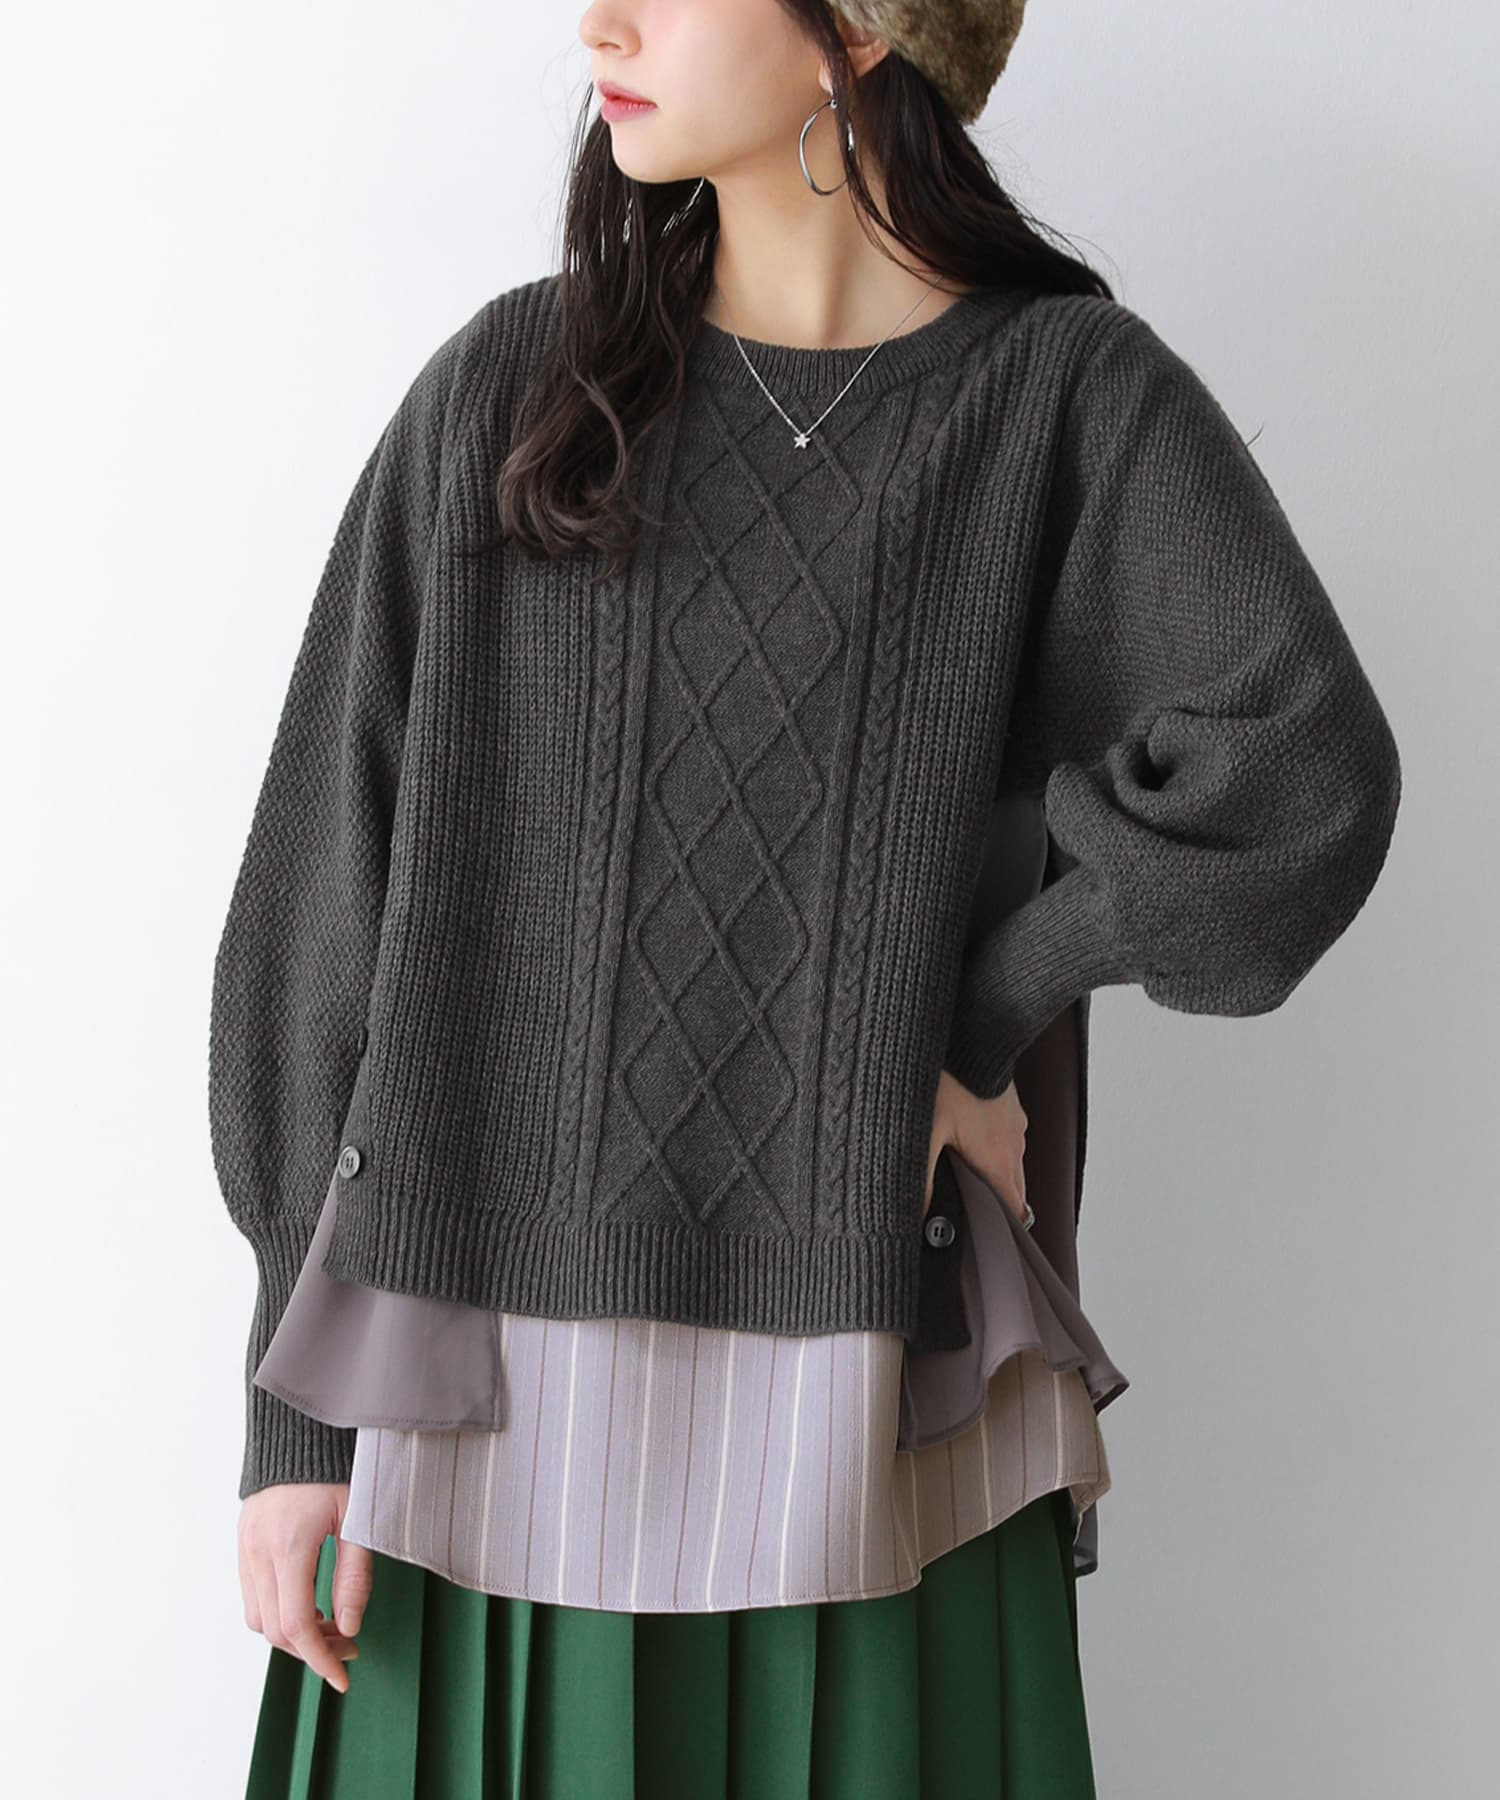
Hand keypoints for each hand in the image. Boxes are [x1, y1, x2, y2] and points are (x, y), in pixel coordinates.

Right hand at [238, 1483, 371, 1691]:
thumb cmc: (337, 1466)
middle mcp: (258, 1550)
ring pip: (258, 1616)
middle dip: (312, 1649)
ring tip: (330, 1624)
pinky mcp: (242, 1541)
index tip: (343, 1676)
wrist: (300, 1427)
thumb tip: (350, 1629)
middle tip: (349, 1646)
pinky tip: (308, 1602)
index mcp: (289, 1544)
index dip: (320, 1658)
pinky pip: (252, 1594)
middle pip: (274, 1629)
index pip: (295, 1624)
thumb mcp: (358, 1517)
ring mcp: (245, 1546)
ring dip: (292, 1633)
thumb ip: (355, 1575)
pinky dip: (277, 1611)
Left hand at [926, 1069, 1029, 1227]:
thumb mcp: (925, 1132)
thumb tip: (914, 1217)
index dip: (1004, 1230)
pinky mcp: (1009, 1102)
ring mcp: (1015, 1121)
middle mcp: (1013, 1143)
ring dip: (994, 1174)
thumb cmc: (948, 1079)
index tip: (989, 1240)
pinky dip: (993, 1146)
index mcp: (997, 1158)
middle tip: (969, 1215)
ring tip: (963, 1178)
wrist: (970, 1032)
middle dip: (997, 1206)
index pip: (1014, 1211)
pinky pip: (1007, 1135)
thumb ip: (920, 1178)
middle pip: (1014, 1190)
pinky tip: (966, 1140)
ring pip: (1011, 1161)